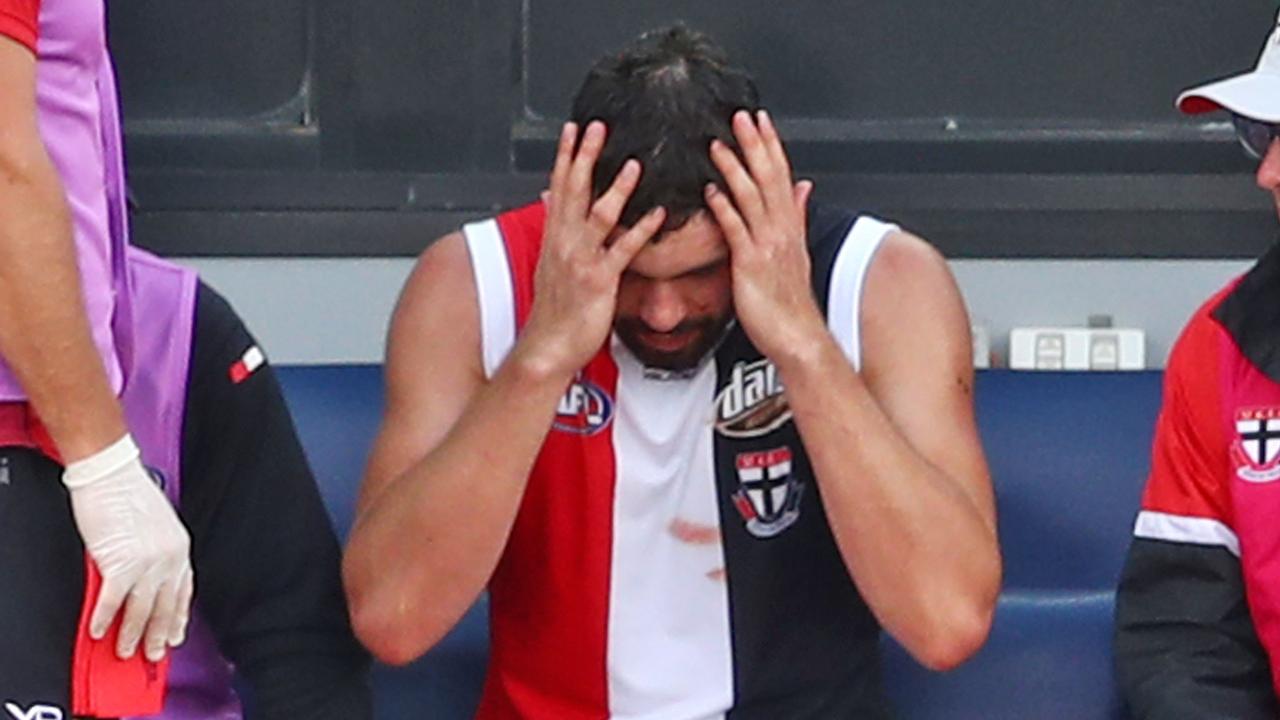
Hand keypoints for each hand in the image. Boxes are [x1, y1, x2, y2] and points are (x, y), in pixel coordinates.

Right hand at [63, 434, 192, 661]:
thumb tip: (148, 578)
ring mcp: (147, 562)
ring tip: (126, 650)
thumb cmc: (130, 493)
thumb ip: (157, 553)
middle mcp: (169, 558)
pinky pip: (114, 600)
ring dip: (132, 634)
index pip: (184, 592)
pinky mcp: (121, 562)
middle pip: (165, 607)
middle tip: (153, 654)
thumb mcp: (158, 526)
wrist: (112, 474)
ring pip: (141, 609)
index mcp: (180, 549)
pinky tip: (99, 631)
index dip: (178, 617)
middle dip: (158, 634)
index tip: (175, 634)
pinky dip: (106, 618)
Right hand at [518, 120, 666, 375]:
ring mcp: (581, 260)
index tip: (573, 129)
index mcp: (554, 237)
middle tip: (597, 126)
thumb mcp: (548, 263)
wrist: (547, 347)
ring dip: (616, 188)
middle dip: (585, 157)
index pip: (559, 187)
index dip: (566, 156)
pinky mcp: (599, 281)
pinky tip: (658, 213)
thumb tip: (549, 200)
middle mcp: (564, 243)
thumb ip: (554, 228)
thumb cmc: (554, 310)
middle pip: (575, 191)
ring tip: (634, 164)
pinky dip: (641, 231)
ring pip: (599, 216)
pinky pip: (622, 251)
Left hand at [704, 109, 823, 364]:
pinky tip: (711, 192)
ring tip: (718, 145)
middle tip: (740, 116)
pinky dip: (725, 209)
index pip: (781, 175)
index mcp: (790, 226)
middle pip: (769, 178)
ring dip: (736, 169)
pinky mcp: (751, 264)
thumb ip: (796, 215)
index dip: (771, 145)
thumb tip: (803, 188)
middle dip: (755, 145)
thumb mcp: (796, 251)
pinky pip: (737, 231)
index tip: (759, 119)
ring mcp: (767, 246)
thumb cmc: (790, 302)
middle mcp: (781, 230)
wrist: (798, 337)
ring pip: (753, 198)